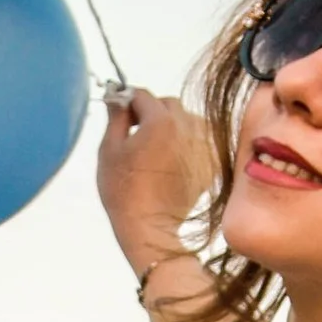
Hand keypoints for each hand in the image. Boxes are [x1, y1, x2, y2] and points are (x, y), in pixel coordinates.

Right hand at [96, 86, 214, 275]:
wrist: (150, 227)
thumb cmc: (123, 190)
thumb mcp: (109, 150)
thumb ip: (116, 117)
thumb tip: (117, 95)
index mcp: (160, 119)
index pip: (142, 95)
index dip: (128, 102)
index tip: (121, 116)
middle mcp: (187, 125)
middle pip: (169, 104)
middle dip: (152, 112)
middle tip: (138, 136)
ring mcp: (203, 144)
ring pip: (187, 120)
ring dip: (173, 127)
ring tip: (159, 150)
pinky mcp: (212, 162)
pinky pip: (200, 141)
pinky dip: (188, 145)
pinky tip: (174, 163)